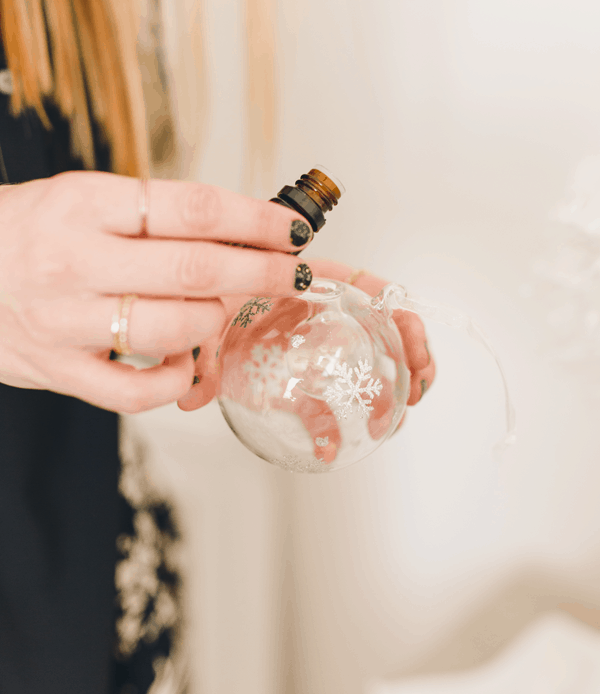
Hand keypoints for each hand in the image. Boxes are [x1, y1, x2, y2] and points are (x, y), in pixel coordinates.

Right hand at [0, 172, 313, 411]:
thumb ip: (151, 216)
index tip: (291, 230)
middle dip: (260, 273)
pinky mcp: (55, 369)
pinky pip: (133, 391)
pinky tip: (183, 362)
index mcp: (83, 204)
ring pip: (170, 330)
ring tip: (220, 309)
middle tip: (291, 273)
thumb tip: (240, 232)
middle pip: (193, 269)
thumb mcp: (81, 199)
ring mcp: (62, 320)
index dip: (255, 221)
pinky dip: (174, 379)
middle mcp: (73, 260)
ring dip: (214, 322)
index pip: (192, 209)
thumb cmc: (27, 232)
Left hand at [179, 259, 435, 441]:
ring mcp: (313, 345)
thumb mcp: (206, 311)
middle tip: (415, 390)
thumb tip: (194, 393)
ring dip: (387, 392)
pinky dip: (334, 424)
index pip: (371, 288)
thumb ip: (203, 348)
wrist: (186, 301)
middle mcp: (321, 310)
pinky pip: (326, 398)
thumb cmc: (205, 290)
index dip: (401, 313)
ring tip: (393, 421)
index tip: (413, 342)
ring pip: (362, 365)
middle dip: (410, 357)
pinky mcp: (296, 376)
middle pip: (383, 328)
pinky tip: (330, 447)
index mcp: (310, 281)